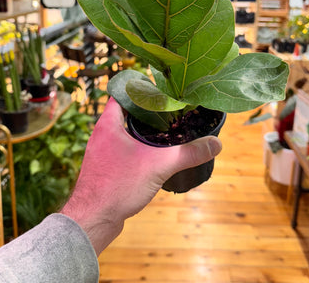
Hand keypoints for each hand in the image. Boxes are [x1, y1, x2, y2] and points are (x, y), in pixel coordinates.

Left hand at [61, 98, 221, 255]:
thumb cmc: (118, 187)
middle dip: (146, 111)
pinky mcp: (105, 168)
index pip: (121, 94)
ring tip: (165, 130)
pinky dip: (137, 148)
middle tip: (169, 109)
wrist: (93, 221)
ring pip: (124, 132)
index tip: (160, 89)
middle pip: (125, 113)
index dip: (140, 88)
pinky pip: (123, 149)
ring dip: (142, 131)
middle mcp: (102, 135)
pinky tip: (152, 156)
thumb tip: (216, 144)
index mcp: (108, 124)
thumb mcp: (159, 166)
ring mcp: (102, 152)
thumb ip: (188, 153)